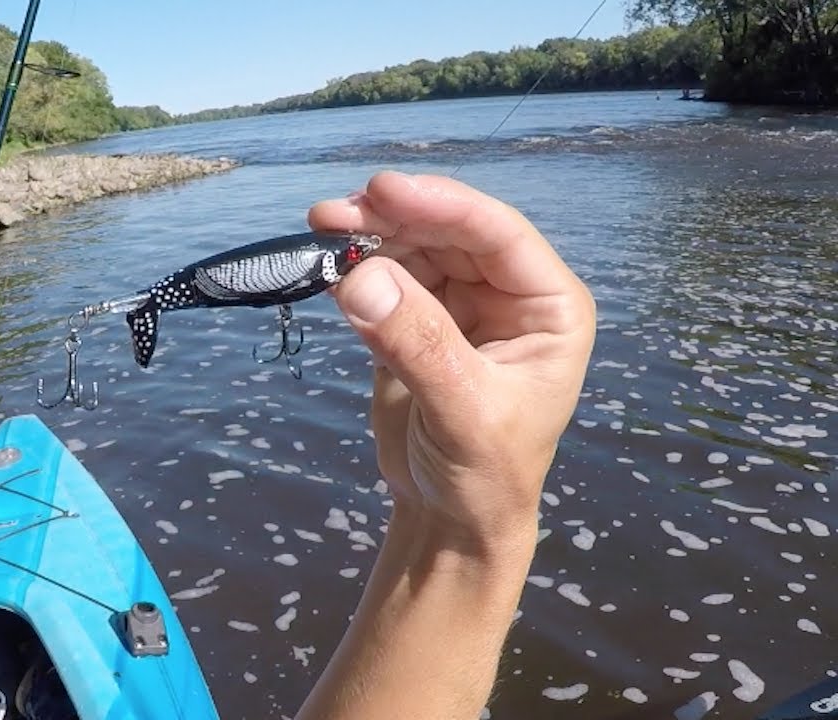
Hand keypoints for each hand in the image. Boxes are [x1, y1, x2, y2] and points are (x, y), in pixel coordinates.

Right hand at [311, 171, 595, 559]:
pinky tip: (326, 262)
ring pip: (413, 247)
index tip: (383, 189)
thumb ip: (419, 345)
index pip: (497, 235)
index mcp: (547, 307)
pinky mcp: (417, 322)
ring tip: (320, 230)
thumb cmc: (485, 474)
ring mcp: (460, 304)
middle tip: (332, 214)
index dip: (442, 205)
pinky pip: (386, 277)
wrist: (452, 518)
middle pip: (448, 231)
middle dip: (393, 216)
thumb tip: (361, 277)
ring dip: (368, 235)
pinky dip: (355, 266)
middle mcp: (507, 294)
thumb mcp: (463, 412)